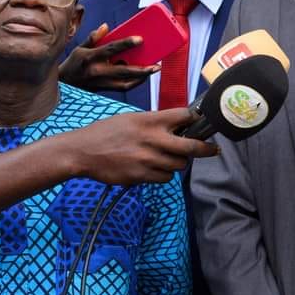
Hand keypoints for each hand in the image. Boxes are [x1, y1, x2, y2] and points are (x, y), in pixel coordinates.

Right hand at [60, 23, 158, 91]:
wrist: (64, 85)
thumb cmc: (73, 64)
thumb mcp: (79, 48)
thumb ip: (94, 38)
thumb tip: (106, 26)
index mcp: (90, 57)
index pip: (111, 49)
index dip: (126, 44)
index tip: (140, 39)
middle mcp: (96, 71)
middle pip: (123, 71)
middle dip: (142, 69)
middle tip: (157, 65)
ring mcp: (101, 82)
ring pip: (126, 83)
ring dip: (142, 77)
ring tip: (153, 69)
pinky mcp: (104, 89)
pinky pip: (123, 87)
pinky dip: (135, 82)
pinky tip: (143, 76)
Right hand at [66, 107, 218, 183]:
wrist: (82, 151)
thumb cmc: (106, 132)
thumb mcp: (131, 118)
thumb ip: (153, 121)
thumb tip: (176, 125)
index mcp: (150, 120)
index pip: (185, 116)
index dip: (196, 120)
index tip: (201, 123)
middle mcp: (153, 139)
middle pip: (192, 146)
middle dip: (206, 149)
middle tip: (212, 149)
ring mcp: (148, 159)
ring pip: (179, 165)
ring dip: (179, 163)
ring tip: (170, 159)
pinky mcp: (141, 175)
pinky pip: (165, 178)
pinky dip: (164, 175)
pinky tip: (155, 169)